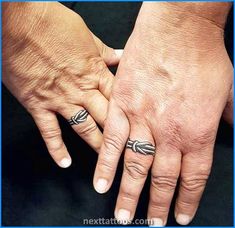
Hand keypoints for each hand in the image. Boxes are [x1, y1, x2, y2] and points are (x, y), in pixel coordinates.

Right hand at [2, 2, 121, 167]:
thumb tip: (123, 56)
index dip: (132, 115)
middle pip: (107, 118)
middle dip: (120, 136)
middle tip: (129, 152)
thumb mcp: (88, 36)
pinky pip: (50, 132)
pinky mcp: (39, 104)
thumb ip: (106, 52)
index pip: (119, 100)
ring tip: (105, 164)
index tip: (140, 128)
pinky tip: (65, 162)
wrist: (22, 20)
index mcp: (96, 72)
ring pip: (84, 128)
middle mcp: (82, 90)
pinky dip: (57, 149)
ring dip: (96, 146)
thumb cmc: (54, 24)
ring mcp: (61, 99)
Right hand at [94, 2, 232, 224]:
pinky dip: (106, 164)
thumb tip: (231, 128)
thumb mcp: (226, 89)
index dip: (186, 200)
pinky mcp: (122, 105)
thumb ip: (225, 116)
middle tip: (149, 224)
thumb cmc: (202, 55)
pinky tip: (102, 181)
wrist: (179, 28)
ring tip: (123, 214)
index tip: (180, 217)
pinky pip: (113, 141)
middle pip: (162, 178)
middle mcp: (169, 132)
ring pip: (135, 166)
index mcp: (197, 131)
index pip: (192, 177)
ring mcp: (142, 120)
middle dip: (156, 205)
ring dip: (129, 193)